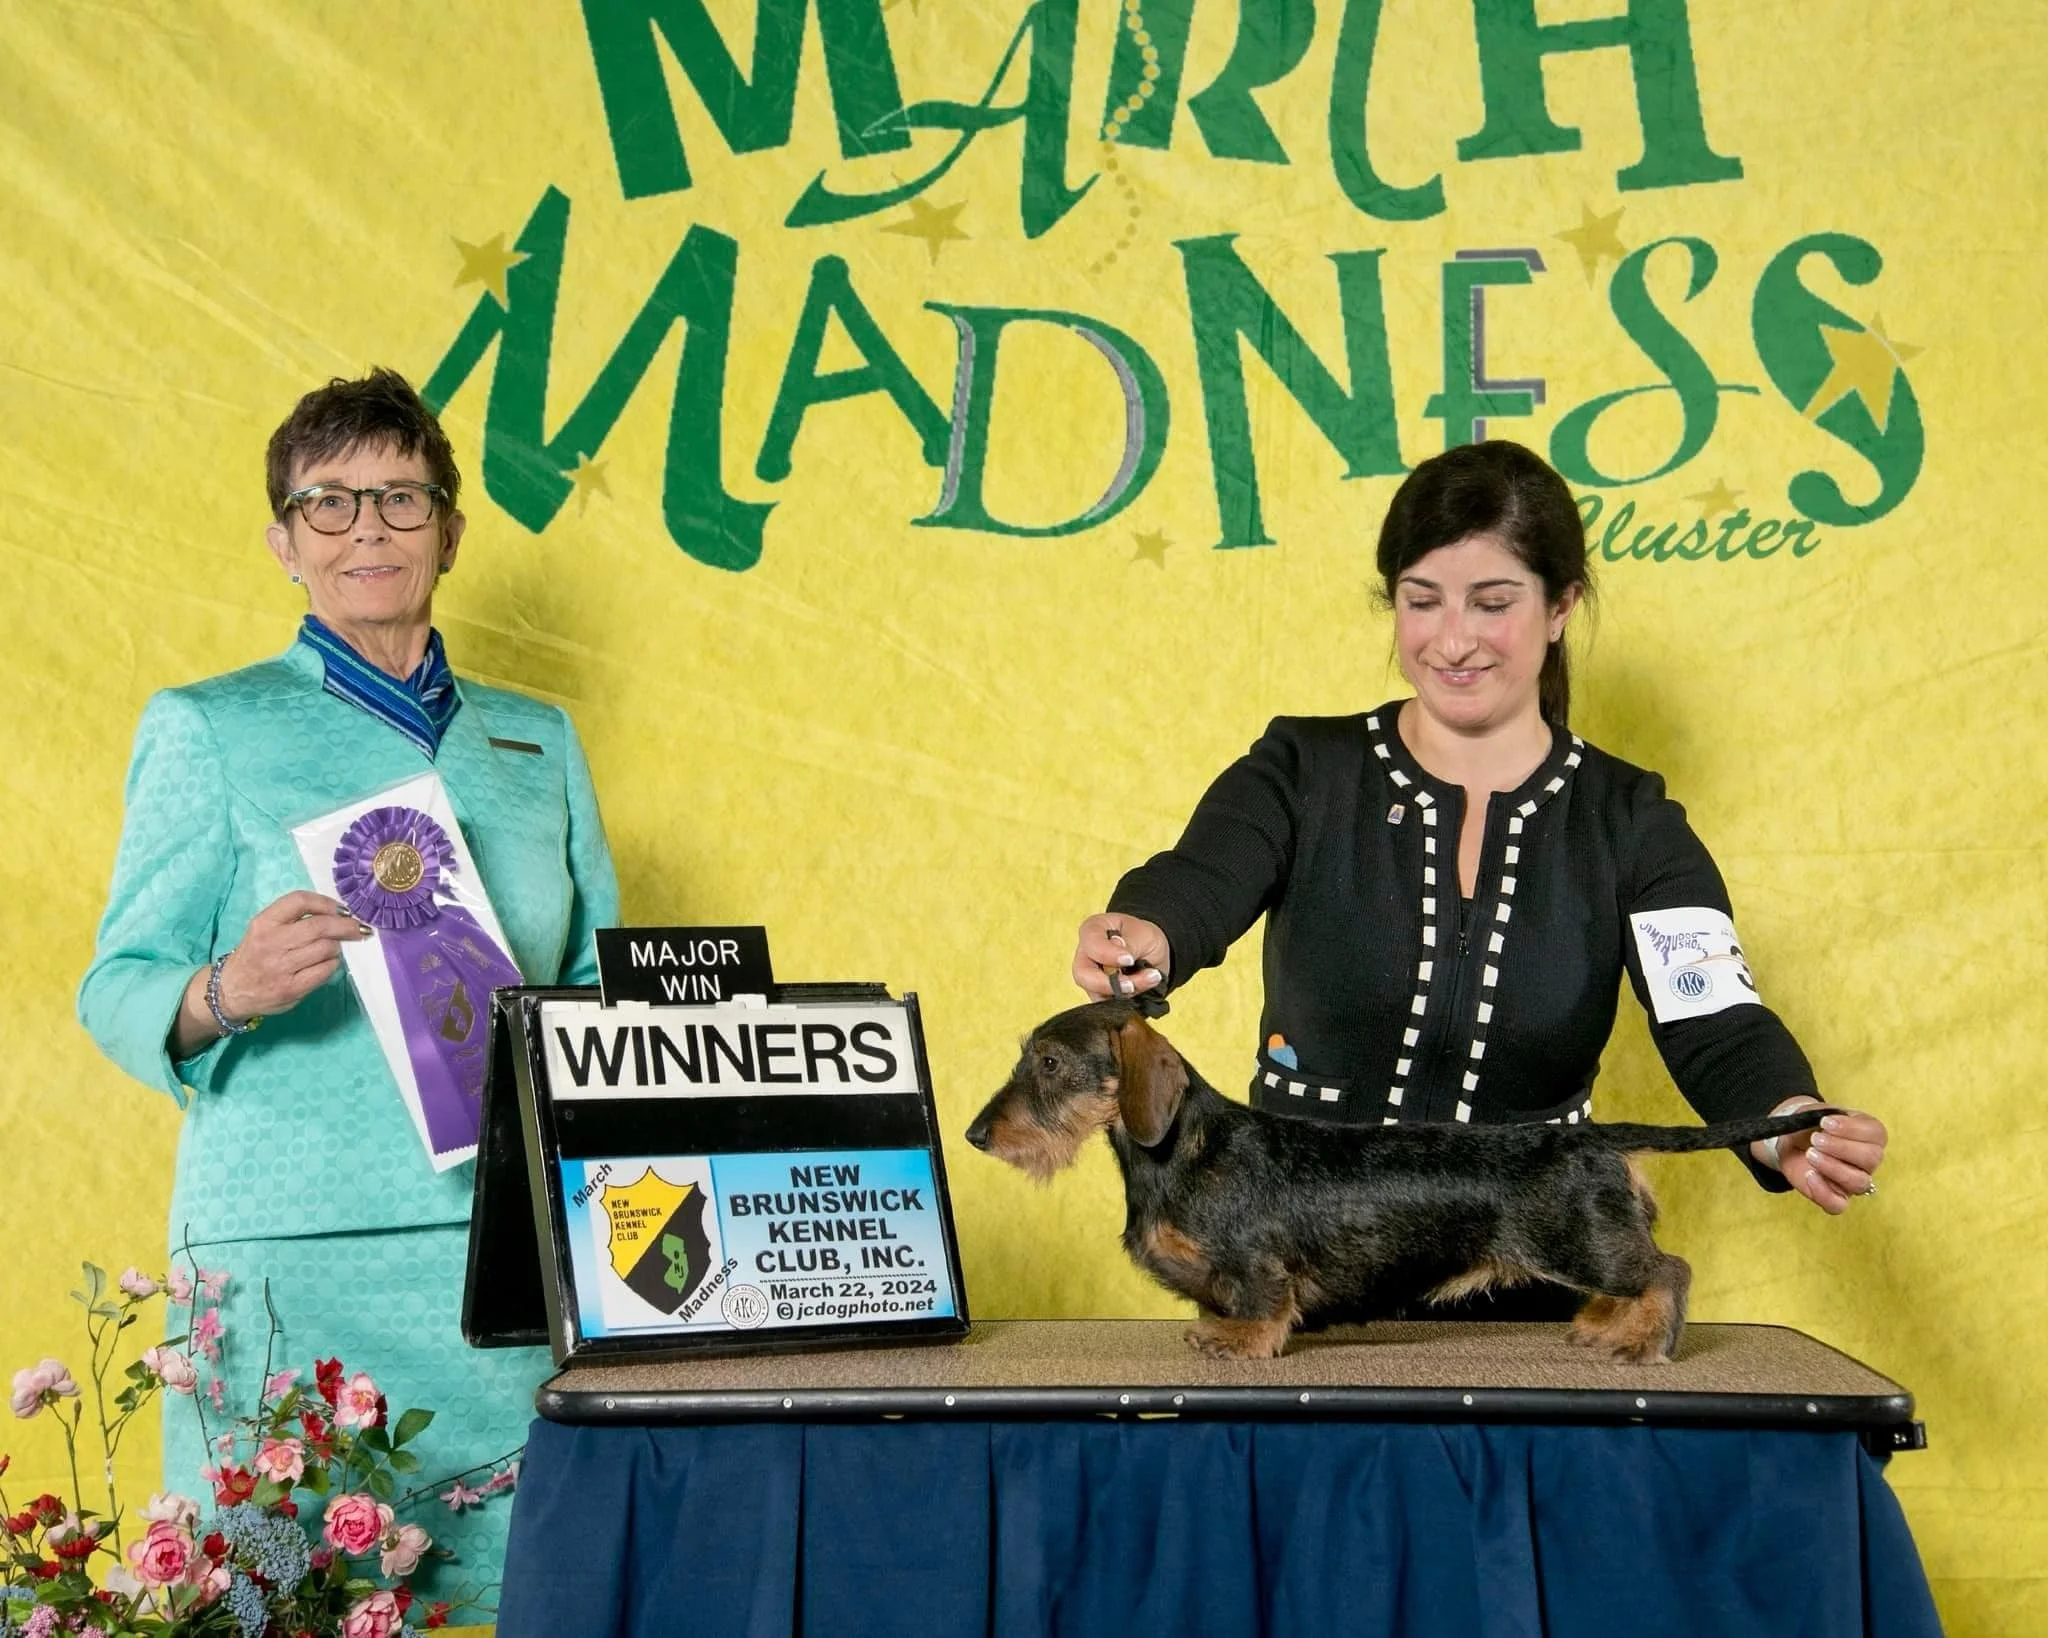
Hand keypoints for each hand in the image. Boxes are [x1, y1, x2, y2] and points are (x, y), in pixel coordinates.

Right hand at [217, 892, 372, 1019]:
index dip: (326, 902)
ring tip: (333, 948)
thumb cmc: (255, 955)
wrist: (231, 991)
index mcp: (264, 923)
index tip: (341, 909)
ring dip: (337, 947)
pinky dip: (332, 965)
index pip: (300, 901)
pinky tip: (327, 964)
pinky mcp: (291, 988)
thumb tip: (338, 914)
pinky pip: (325, 971)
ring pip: (326, 948)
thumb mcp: (264, 929)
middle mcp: (272, 942)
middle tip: (359, 928)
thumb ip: (293, 919)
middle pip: (320, 926)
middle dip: (346, 926)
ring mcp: (281, 967)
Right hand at [1072, 913, 1170, 999]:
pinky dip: (1127, 1001)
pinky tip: (1144, 989)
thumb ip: (1129, 943)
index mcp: (1092, 930)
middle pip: (1083, 975)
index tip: (1129, 960)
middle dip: (1109, 984)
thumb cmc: (1144, 937)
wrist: (1154, 954)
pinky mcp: (1100, 995)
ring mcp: (1090, 977)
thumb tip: (1117, 948)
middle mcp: (1086, 955)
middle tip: (1132, 985)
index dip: (1108, 955)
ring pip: (1096, 994)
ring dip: (1124, 993)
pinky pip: (1107, 1005)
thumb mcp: (1143, 934)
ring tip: (1150, 979)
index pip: (1091, 944)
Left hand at [1762, 1101, 1887, 1214]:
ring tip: (1810, 1154)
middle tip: (1816, 1139)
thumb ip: (1823, 1117)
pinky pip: (1838, 1205)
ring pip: (1859, 1182)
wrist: (1791, 1141)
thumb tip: (1826, 1125)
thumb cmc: (1809, 1126)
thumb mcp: (1814, 1113)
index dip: (1852, 1128)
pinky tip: (1809, 1176)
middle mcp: (1867, 1160)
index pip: (1877, 1134)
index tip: (1826, 1122)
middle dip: (1841, 1147)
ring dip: (1833, 1167)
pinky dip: (1823, 1192)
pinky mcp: (1835, 1197)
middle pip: (1872, 1158)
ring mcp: (1854, 1181)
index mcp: (1868, 1135)